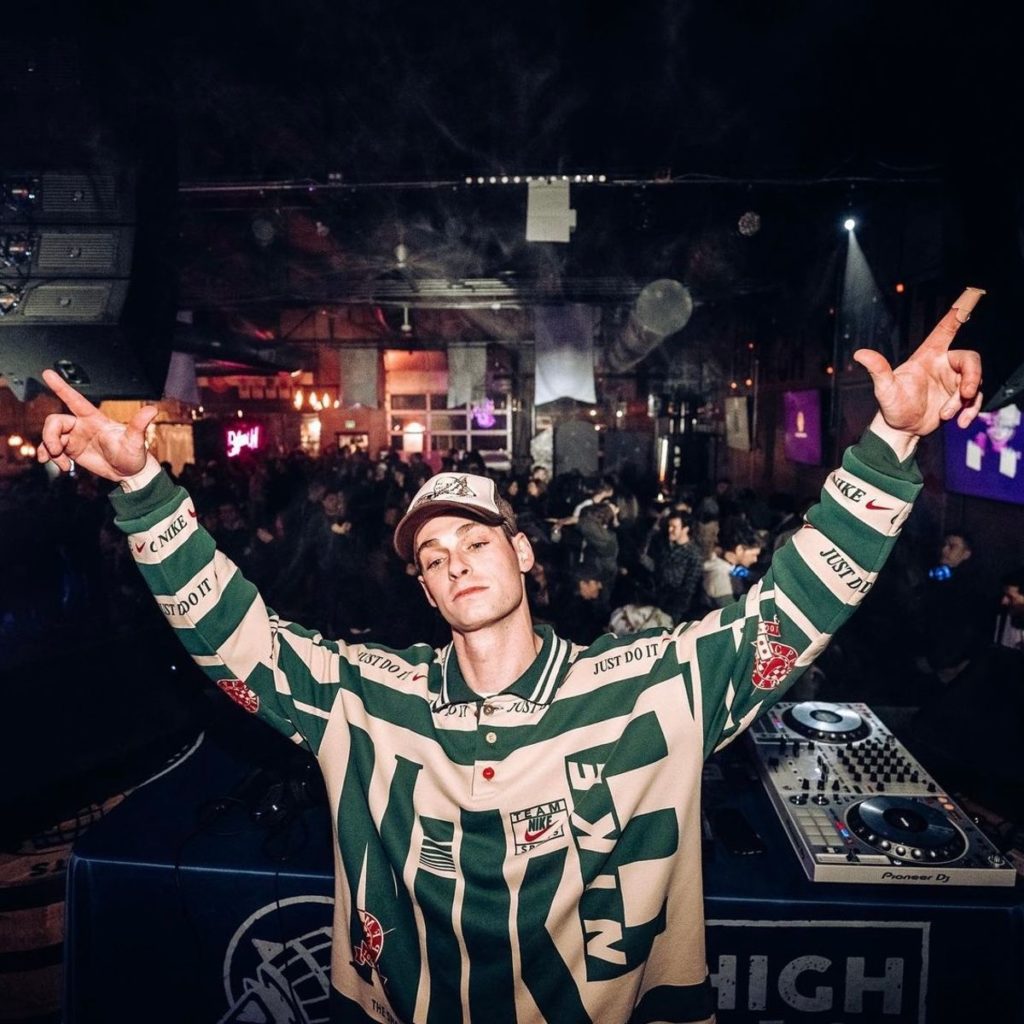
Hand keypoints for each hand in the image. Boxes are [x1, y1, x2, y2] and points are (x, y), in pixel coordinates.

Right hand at [37, 368, 157, 480]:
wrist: (130, 472)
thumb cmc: (134, 454)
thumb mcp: (135, 440)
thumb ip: (139, 424)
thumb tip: (153, 409)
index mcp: (94, 419)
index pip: (75, 400)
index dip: (61, 387)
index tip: (47, 373)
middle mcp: (82, 425)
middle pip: (54, 421)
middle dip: (50, 435)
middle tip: (56, 451)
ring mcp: (75, 437)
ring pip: (50, 435)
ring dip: (49, 449)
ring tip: (62, 464)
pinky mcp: (72, 450)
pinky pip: (52, 449)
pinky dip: (51, 457)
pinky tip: (62, 466)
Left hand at [853, 287, 983, 437]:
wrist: (900, 429)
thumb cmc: (891, 406)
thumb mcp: (884, 389)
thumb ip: (878, 370)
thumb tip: (859, 354)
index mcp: (928, 356)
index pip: (945, 331)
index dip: (957, 315)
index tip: (971, 295)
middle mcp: (943, 365)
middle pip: (970, 360)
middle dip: (972, 377)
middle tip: (966, 394)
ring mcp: (953, 381)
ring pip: (974, 382)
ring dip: (965, 401)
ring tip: (947, 415)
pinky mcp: (959, 397)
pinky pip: (975, 399)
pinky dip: (971, 411)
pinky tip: (960, 422)